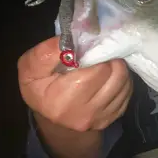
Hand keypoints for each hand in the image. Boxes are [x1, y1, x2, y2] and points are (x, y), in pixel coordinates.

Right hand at [18, 36, 132, 131]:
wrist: (50, 116)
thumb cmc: (39, 88)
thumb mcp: (30, 68)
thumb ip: (47, 52)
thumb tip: (71, 38)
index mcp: (63, 101)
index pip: (97, 70)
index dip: (97, 54)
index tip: (90, 48)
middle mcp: (85, 114)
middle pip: (116, 76)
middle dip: (110, 59)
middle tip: (101, 53)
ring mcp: (100, 119)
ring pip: (125, 83)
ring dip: (118, 68)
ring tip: (105, 63)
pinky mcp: (112, 119)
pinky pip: (127, 92)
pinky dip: (122, 80)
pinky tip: (109, 76)